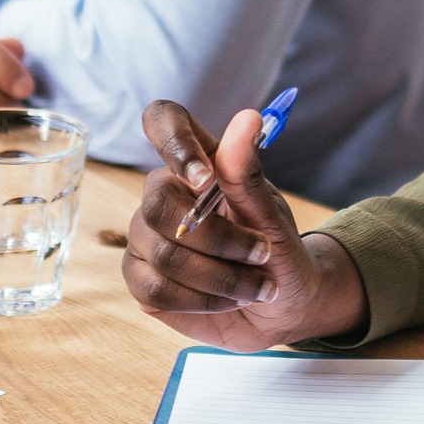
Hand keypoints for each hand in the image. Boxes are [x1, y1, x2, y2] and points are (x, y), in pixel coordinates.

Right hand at [123, 99, 366, 350]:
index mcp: (198, 163)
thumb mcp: (271, 215)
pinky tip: (229, 301)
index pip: (163, 121)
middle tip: (262, 254)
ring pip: (164, 254)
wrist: (283, 305)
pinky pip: (156, 288)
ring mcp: (146, 237)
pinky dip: (202, 301)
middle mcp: (164, 194)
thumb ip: (248, 173)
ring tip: (257, 287)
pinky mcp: (141, 278)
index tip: (206, 179)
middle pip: (158, 202)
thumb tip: (247, 117)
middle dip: (218, 239)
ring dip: (221, 277)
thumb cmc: (278, 250)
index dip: (174, 142)